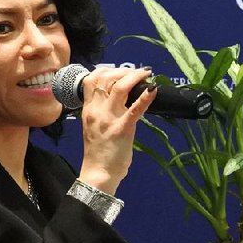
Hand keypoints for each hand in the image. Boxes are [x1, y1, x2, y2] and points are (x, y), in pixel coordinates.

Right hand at [77, 66, 155, 194]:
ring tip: (146, 75)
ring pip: (119, 87)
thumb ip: (101, 111)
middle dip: (124, 71)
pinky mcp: (122, 129)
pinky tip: (154, 90)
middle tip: (138, 72)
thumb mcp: (94, 125)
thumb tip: (117, 98)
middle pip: (106, 78)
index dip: (107, 70)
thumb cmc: (98, 151)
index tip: (120, 71)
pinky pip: (134, 109)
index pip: (91, 79)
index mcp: (88, 109)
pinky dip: (146, 97)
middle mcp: (96, 110)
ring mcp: (109, 119)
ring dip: (135, 77)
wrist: (98, 172)